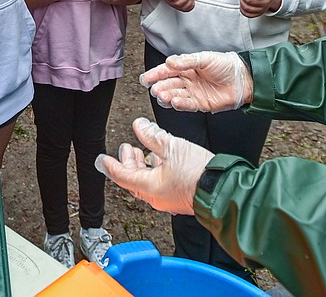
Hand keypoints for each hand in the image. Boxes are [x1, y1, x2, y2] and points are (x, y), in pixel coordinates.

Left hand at [95, 117, 213, 214]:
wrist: (223, 189)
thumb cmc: (199, 173)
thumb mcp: (172, 147)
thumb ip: (152, 136)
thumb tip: (139, 126)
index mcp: (149, 187)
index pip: (121, 176)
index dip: (111, 165)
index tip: (103, 160)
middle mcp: (156, 197)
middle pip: (134, 180)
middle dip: (129, 163)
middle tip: (127, 149)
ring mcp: (168, 200)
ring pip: (148, 182)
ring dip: (143, 166)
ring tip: (144, 152)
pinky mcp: (180, 198)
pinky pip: (160, 185)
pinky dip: (156, 171)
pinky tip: (163, 160)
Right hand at [140, 51, 252, 112]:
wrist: (244, 80)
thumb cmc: (226, 66)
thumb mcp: (205, 58)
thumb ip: (186, 61)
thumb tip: (169, 62)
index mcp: (187, 67)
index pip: (167, 71)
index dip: (156, 74)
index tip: (145, 78)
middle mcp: (188, 81)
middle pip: (169, 84)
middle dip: (160, 87)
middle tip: (154, 89)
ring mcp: (194, 93)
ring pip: (175, 96)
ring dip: (167, 96)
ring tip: (162, 96)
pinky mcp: (201, 104)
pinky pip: (187, 105)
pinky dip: (180, 104)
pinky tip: (174, 102)